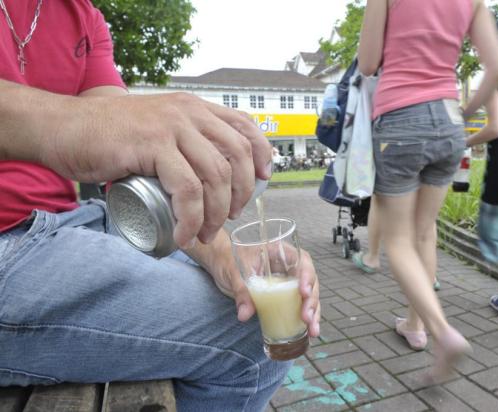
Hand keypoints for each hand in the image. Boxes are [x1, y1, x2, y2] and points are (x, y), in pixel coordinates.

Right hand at [44, 92, 272, 246]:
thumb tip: (212, 178)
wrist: (63, 128)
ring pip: (215, 174)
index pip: (245, 126)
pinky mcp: (152, 145)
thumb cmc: (109, 136)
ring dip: (216, 213)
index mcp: (194, 108)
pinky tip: (184, 234)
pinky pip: (187, 188)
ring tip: (203, 234)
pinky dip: (191, 217)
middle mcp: (188, 112)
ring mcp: (171, 126)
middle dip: (242, 193)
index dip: (262, 155)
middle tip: (228, 217)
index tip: (262, 181)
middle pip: (237, 154)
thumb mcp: (157, 130)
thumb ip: (184, 143)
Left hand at [186, 230, 320, 337]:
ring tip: (313, 330)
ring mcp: (289, 282)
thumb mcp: (234, 273)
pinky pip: (299, 305)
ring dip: (313, 313)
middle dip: (311, 300)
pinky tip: (310, 332)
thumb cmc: (228, 260)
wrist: (220, 263)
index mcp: (280, 252)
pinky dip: (305, 318)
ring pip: (308, 296)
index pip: (302, 260)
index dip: (307, 275)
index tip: (303, 292)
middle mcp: (289, 266)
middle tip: (306, 317)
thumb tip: (245, 314)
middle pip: (309, 281)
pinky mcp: (284, 296)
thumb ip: (242, 292)